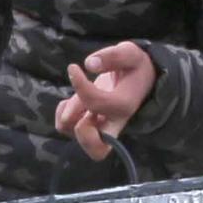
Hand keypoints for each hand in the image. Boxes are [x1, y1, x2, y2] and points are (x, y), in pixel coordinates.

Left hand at [55, 41, 157, 161]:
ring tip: (73, 100)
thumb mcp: (130, 53)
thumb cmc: (134, 66)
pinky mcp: (88, 124)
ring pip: (76, 137)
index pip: (96, 103)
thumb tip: (89, 64)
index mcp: (124, 105)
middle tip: (82, 109)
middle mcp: (113, 123)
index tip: (74, 67)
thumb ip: (113, 56)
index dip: (80, 85)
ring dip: (67, 117)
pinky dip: (63, 114)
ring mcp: (99, 127)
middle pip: (97, 149)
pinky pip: (67, 128)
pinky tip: (71, 101)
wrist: (140, 78)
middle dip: (82, 131)